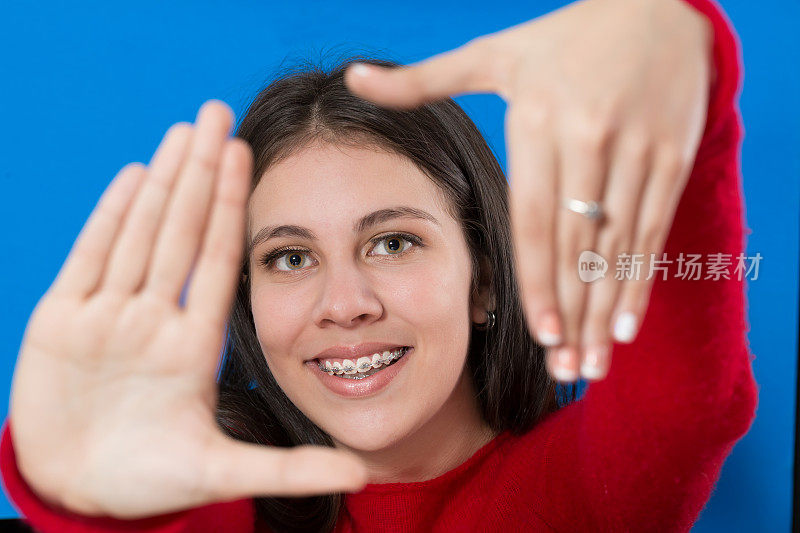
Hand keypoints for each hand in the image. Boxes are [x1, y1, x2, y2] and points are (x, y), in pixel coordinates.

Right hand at [9, 101, 367, 519]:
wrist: (81, 497)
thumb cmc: (151, 486)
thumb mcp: (225, 473)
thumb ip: (291, 470)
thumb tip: (363, 474)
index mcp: (192, 344)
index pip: (218, 258)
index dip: (232, 206)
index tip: (249, 155)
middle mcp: (152, 319)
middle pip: (181, 230)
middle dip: (199, 172)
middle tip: (217, 112)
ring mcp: (106, 317)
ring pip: (139, 232)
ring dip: (161, 181)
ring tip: (184, 130)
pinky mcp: (59, 324)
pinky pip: (88, 259)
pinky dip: (108, 218)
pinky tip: (134, 176)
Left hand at [344, 0, 710, 382]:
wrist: (658, 8)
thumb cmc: (564, 37)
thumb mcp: (493, 53)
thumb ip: (423, 79)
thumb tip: (352, 78)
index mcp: (537, 123)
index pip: (534, 221)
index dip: (537, 282)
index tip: (540, 335)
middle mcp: (588, 140)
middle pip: (576, 245)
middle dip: (572, 313)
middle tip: (567, 370)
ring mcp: (635, 150)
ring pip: (617, 248)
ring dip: (606, 311)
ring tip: (595, 364)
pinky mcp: (671, 157)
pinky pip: (653, 230)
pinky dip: (640, 279)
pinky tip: (628, 323)